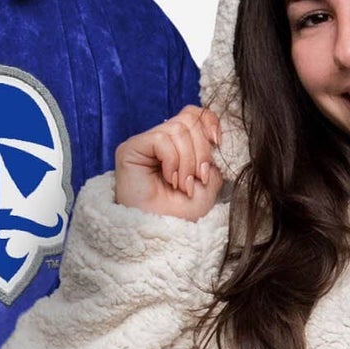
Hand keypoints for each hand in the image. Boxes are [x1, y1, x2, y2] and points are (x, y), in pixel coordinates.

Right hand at [113, 106, 224, 220]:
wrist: (161, 233)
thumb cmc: (180, 214)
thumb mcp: (208, 184)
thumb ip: (212, 158)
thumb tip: (214, 137)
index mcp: (178, 146)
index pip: (194, 115)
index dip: (209, 123)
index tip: (218, 142)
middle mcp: (160, 141)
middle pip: (189, 120)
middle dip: (201, 151)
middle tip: (198, 178)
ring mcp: (145, 143)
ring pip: (177, 129)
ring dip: (187, 161)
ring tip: (182, 185)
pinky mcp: (131, 148)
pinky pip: (161, 139)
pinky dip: (172, 160)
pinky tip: (169, 179)